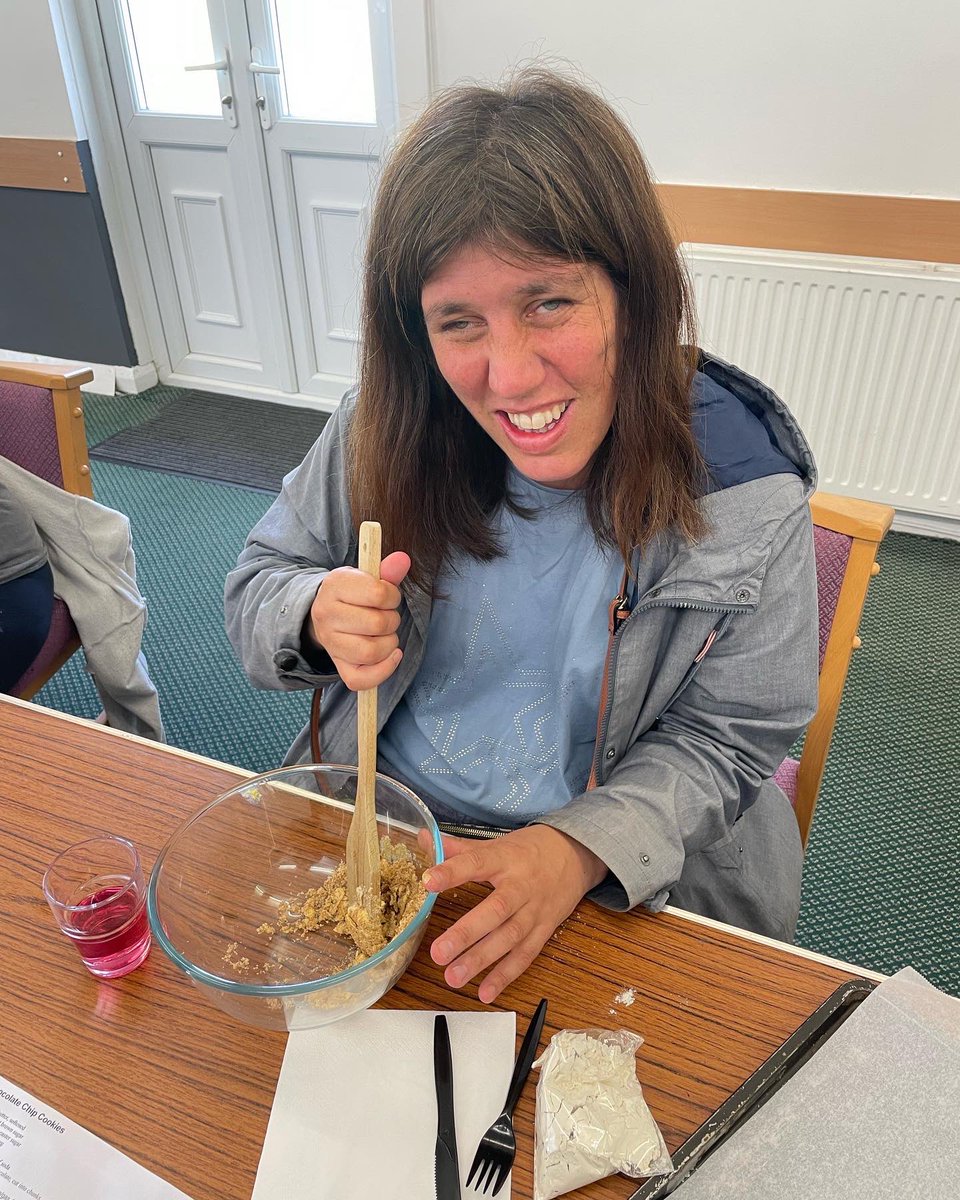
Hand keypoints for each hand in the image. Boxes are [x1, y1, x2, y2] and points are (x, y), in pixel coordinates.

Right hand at [305, 549, 410, 689]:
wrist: (326, 611)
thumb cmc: (354, 594)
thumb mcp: (367, 577)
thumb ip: (387, 570)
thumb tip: (403, 560)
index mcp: (335, 585)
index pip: (378, 594)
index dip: (392, 596)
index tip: (388, 597)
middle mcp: (327, 614)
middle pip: (377, 624)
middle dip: (392, 620)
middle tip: (387, 616)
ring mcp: (330, 642)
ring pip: (370, 652)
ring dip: (390, 644)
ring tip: (386, 634)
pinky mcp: (338, 665)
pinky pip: (361, 680)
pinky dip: (383, 670)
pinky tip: (393, 655)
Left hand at [422, 825, 606, 1003]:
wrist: (576, 854)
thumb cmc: (531, 849)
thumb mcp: (497, 843)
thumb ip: (460, 848)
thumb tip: (424, 839)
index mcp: (506, 858)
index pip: (477, 863)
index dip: (453, 871)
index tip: (429, 881)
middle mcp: (521, 886)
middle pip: (496, 910)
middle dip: (467, 933)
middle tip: (439, 953)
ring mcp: (535, 910)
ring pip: (510, 937)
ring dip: (482, 960)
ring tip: (453, 976)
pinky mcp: (545, 929)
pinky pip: (526, 955)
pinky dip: (506, 975)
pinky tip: (485, 992)